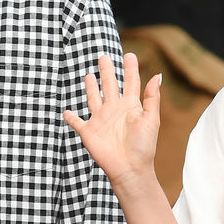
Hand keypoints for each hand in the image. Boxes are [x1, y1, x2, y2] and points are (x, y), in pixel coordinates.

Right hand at [63, 53, 161, 192]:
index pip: (130, 82)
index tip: (129, 55)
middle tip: (103, 57)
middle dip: (107, 71)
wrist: (130, 169)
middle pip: (110, 85)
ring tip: (88, 75)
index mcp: (130, 106)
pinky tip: (66, 112)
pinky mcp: (89, 132)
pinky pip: (77, 122)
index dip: (130, 69)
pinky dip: (70, 117)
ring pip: (93, 99)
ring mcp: (100, 120)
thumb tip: (157, 75)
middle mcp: (114, 110)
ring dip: (90, 87)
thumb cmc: (143, 147)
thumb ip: (152, 98)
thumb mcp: (151, 120)